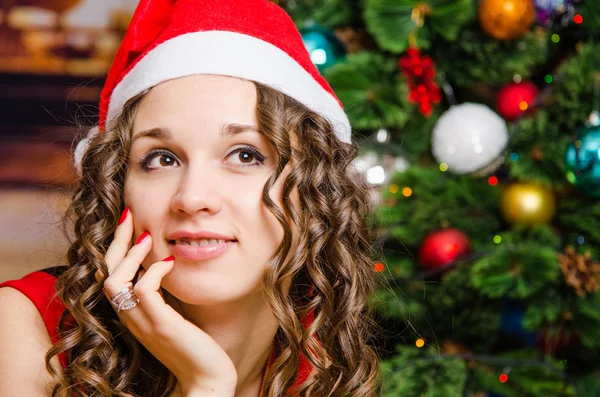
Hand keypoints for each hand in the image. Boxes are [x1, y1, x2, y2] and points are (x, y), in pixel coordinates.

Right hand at [95, 208, 237, 393]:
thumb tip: (166, 265)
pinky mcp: (161, 325)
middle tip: (128, 216)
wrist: (206, 379)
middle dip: (116, 241)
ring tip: (146, 236)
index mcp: (132, 315)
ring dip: (130, 254)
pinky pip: (144, 290)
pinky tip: (168, 262)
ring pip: (116, 280)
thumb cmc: (194, 346)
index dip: (115, 249)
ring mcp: (143, 323)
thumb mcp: (173, 314)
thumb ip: (164, 295)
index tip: (128, 224)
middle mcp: (131, 318)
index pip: (111, 276)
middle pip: (106, 273)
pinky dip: (153, 272)